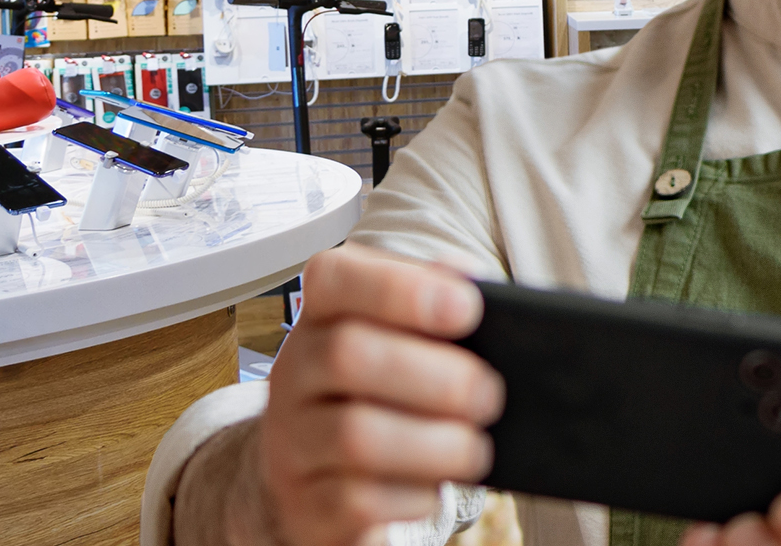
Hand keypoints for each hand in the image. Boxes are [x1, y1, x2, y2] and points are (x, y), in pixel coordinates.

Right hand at [255, 245, 503, 545]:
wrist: (318, 478)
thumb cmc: (381, 390)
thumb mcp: (400, 336)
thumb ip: (434, 298)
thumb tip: (473, 280)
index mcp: (322, 315)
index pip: (334, 277)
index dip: (398, 288)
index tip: (467, 308)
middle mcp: (294, 372)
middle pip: (348, 356)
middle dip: (436, 376)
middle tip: (489, 395)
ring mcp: (291, 441)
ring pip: (355, 436)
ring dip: (434, 444)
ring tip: (475, 447)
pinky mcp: (304, 502)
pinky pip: (357, 500)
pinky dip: (412, 495)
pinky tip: (434, 486)